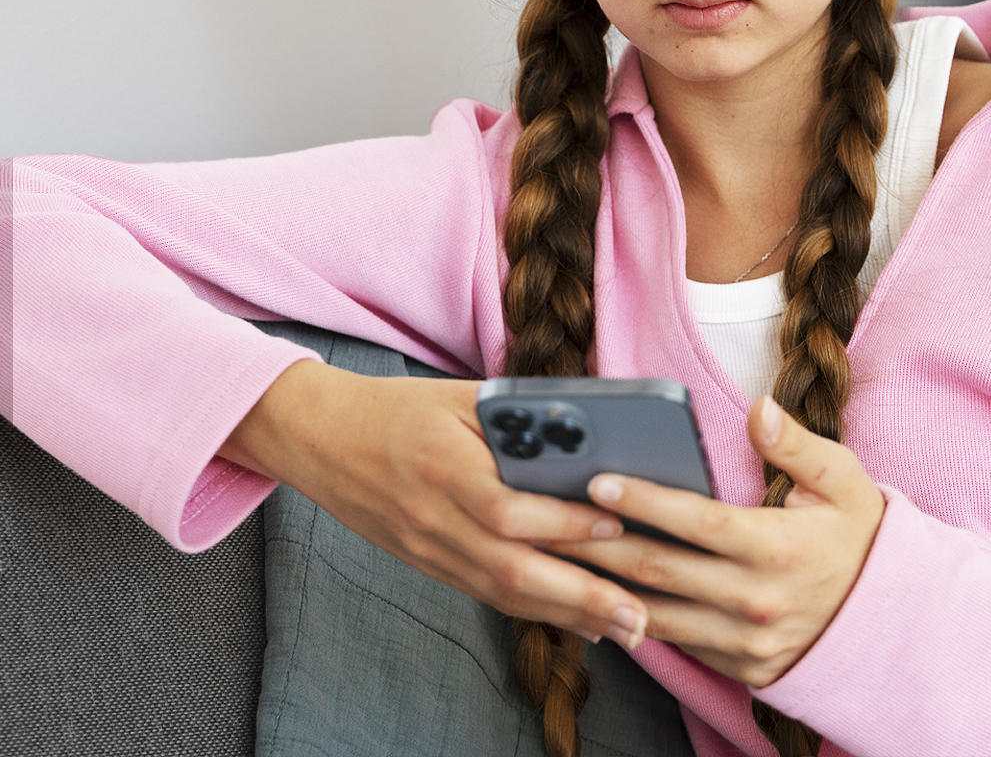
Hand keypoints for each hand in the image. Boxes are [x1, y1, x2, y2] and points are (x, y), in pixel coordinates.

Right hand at [218, 360, 648, 643]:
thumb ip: (522, 416)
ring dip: (568, 615)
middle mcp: (431, 516)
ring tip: (625, 628)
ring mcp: (426, 548)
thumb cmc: (399, 409)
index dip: (562, 523)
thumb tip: (597, 433)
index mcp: (441, 465)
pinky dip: (537, 610)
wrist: (319, 438)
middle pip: (510, 567)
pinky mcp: (427, 564)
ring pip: (502, 592)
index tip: (616, 526)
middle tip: (637, 612)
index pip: (506, 508)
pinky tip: (581, 621)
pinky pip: (487, 594)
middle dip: (579, 595)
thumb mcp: (460, 396)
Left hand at [549, 396, 883, 685]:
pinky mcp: (739, 667)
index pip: (697, 522)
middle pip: (658, 569)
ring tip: (556, 559)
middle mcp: (756, 600)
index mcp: (779, 548)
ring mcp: (745, 641)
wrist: (889, 619)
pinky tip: (598, 594)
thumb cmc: (858, 538)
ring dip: (600, 585)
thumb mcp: (843, 482)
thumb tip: (758, 408)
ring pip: (653, 612)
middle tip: (547, 520)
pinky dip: (632, 617)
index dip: (645, 500)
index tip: (598, 481)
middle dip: (597, 543)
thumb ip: (797, 445)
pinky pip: (673, 642)